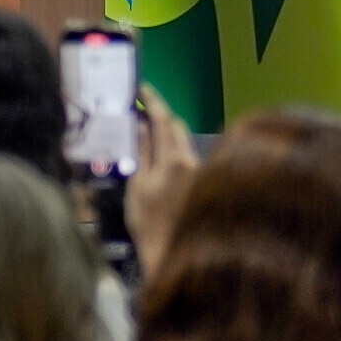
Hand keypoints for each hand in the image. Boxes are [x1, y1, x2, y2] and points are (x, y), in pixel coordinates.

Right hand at [124, 91, 201, 274]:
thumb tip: (142, 124)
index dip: (154, 101)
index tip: (143, 88)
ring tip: (147, 134)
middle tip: (142, 111)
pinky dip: (173, 149)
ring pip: (184, 142)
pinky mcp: (203, 181)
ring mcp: (201, 171)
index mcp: (174, 160)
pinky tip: (160, 157)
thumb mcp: (137, 185)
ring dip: (167, 134)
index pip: (164, 120)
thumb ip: (141, 152)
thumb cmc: (149, 222)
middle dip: (161, 116)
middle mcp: (193, 161)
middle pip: (178, 128)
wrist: (174, 252)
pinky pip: (187, 156)